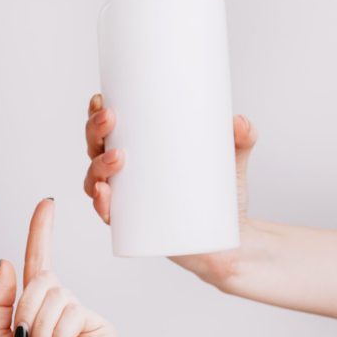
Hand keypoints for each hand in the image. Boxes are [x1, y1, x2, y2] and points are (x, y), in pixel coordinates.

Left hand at [0, 198, 117, 336]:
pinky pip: (71, 314)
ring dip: (38, 332)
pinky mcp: (100, 328)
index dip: (42, 230)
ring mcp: (82, 315)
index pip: (39, 259)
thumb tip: (8, 262)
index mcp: (35, 304)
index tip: (47, 203)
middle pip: (40, 281)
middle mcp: (61, 304)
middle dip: (24, 314)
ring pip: (54, 297)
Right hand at [83, 93, 258, 285]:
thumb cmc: (221, 194)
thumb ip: (242, 138)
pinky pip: (107, 214)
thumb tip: (239, 121)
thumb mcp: (232, 160)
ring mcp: (125, 201)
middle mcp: (123, 175)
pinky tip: (104, 192)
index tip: (101, 99)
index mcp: (136, 151)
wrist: (228, 238)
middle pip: (95, 149)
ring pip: (95, 179)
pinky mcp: (132, 226)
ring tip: (118, 157)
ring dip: (98, 166)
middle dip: (95, 131)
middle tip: (112, 119)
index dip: (95, 114)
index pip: (107, 130)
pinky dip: (100, 203)